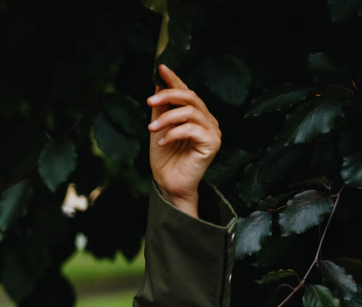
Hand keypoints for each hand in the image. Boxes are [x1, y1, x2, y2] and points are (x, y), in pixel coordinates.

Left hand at [147, 65, 220, 217]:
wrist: (168, 183)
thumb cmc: (165, 158)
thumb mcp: (159, 127)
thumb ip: (161, 107)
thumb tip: (158, 82)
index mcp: (197, 115)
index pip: (187, 91)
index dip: (174, 79)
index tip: (160, 68)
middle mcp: (208, 120)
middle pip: (190, 98)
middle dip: (168, 95)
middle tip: (149, 101)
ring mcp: (213, 131)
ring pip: (190, 113)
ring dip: (167, 118)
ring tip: (151, 129)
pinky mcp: (213, 143)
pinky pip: (193, 129)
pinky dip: (174, 133)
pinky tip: (162, 142)